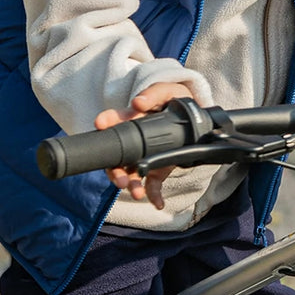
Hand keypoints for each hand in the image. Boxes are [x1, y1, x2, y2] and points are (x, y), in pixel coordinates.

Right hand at [95, 80, 193, 209]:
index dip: (105, 123)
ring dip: (132, 185)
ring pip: (130, 174)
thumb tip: (138, 102)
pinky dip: (154, 196)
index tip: (101, 124)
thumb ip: (154, 93)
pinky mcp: (156, 170)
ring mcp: (142, 158)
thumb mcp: (169, 91)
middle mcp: (132, 142)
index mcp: (131, 119)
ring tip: (137, 193)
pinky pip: (151, 185)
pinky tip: (158, 203)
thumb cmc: (174, 102)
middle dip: (115, 171)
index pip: (112, 123)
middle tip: (120, 179)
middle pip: (115, 158)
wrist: (193, 120)